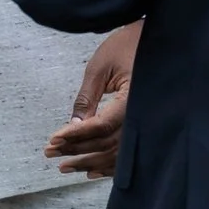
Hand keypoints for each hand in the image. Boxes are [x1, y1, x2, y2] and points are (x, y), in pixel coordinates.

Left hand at [45, 22, 139, 177]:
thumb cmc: (127, 44)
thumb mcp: (101, 66)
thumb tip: (72, 126)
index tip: (54, 139)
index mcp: (133, 99)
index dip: (76, 135)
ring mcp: (147, 122)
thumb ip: (87, 97)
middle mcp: (143, 115)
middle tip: (51, 152)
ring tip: (65, 166)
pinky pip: (127, 152)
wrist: (158, 37)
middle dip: (76, 150)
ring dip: (89, 161)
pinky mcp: (145, 124)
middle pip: (107, 143)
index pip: (101, 125)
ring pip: (116, 153)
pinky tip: (92, 172)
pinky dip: (109, 165)